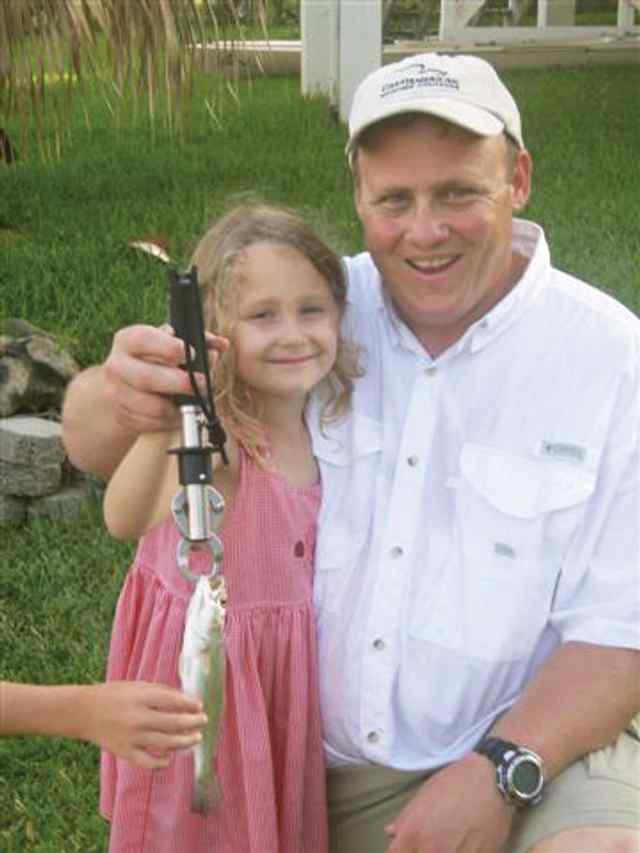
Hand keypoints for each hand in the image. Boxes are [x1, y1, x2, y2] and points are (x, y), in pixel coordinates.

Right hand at [82, 681, 207, 769]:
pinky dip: (161, 762)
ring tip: (195, 738)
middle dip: (192, 722)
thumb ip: (160, 692)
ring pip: (165, 743)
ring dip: (185, 741)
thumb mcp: (136, 686)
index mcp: (140, 697)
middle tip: (203, 721)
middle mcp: (137, 717)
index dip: (189, 704)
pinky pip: (147, 762)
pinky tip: (170, 757)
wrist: (84, 712)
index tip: (200, 705)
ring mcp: (131, 737)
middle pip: (173, 723)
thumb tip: (186, 699)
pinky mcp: (124, 752)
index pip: (172, 701)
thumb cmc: (114, 695)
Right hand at [103, 324, 228, 434]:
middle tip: (204, 384)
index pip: (145, 340)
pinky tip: (180, 413)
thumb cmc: (157, 359)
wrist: (126, 386)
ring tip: (194, 402)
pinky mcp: (123, 417)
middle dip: (181, 383)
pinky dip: (171, 421)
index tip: (192, 354)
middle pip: (147, 378)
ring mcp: (116, 394)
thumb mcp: (173, 343)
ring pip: (153, 407)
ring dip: (179, 408)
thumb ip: (199, 341)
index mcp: (128, 340)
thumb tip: (221, 345)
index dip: (170, 348)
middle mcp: (117, 366)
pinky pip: (152, 424)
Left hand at [385, 753, 513, 852]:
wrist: (492, 780)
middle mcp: (432, 850)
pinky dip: (463, 852)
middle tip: (432, 841)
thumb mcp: (423, 795)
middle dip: (422, 850)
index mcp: (413, 833)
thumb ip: (405, 819)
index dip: (402, 851)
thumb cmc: (454, 783)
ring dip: (444, 851)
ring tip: (451, 839)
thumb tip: (391, 833)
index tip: (408, 847)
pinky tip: (465, 843)